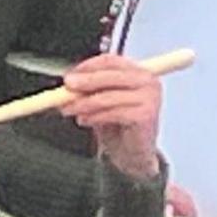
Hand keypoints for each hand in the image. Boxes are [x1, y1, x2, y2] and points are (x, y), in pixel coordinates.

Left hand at [59, 55, 162, 179]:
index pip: (111, 61)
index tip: (70, 75)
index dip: (88, 67)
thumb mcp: (102, 102)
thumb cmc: (120, 127)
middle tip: (67, 87)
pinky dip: (94, 116)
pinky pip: (113, 112)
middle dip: (85, 81)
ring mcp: (149, 98)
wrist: (133, 155)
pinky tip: (84, 120)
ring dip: (84, 103)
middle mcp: (148, 82)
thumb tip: (69, 81)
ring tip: (70, 109)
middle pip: (110, 74)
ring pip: (108, 96)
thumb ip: (90, 89)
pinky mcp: (146, 115)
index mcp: (139, 73)